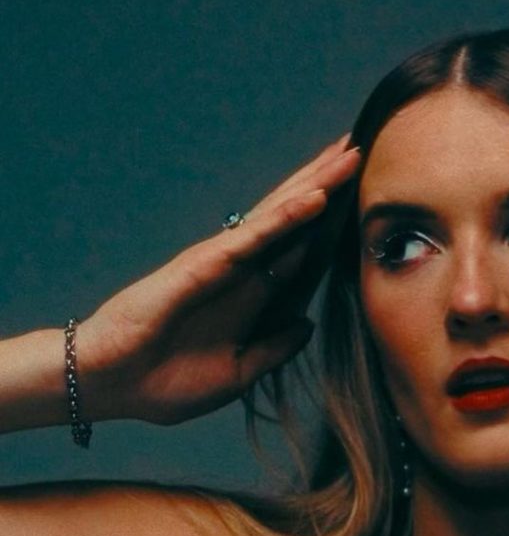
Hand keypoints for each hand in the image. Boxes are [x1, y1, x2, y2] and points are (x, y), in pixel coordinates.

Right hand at [76, 134, 360, 424]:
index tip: (365, 201)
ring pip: (279, 215)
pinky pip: (253, 236)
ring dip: (315, 185)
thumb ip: (275, 348)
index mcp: (252, 297)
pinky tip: (315, 198)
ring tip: (348, 154)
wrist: (116, 386)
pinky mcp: (204, 265)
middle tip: (362, 149)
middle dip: (328, 185)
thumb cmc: (168, 382)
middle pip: (295, 219)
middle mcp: (242, 272)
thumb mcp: (239, 372)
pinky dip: (285, 217)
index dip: (331, 227)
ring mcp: (224, 263)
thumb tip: (309, 325)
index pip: (301, 253)